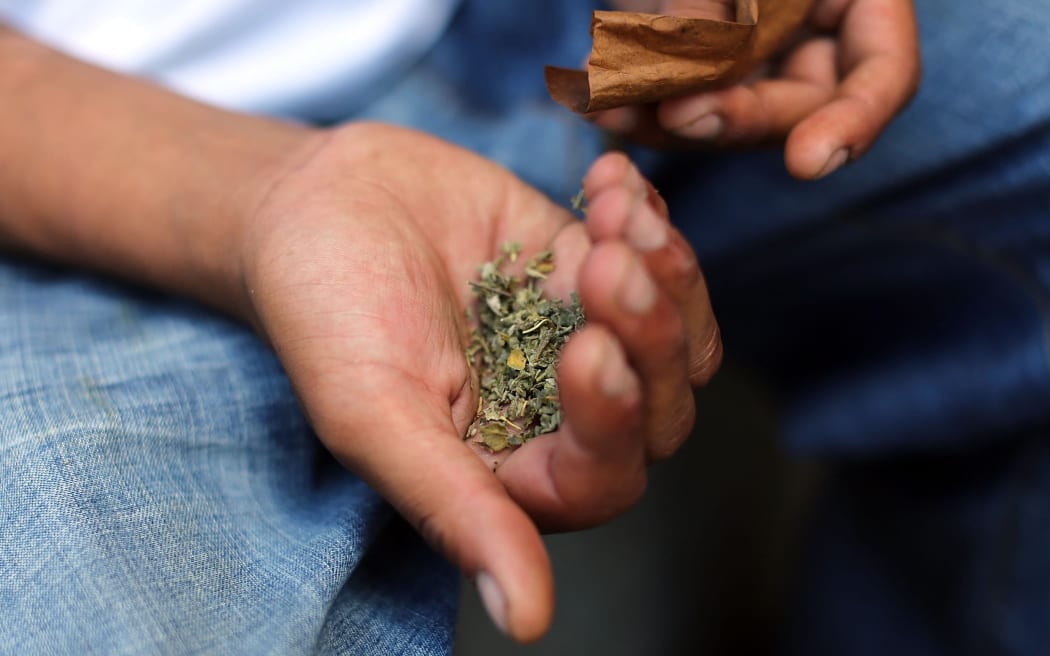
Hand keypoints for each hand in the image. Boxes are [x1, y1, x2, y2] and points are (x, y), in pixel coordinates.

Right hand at [240, 124, 721, 641]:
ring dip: (665, 272)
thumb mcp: (373, 414)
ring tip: (614, 214)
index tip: (585, 347)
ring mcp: (583, 333)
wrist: (313, 203)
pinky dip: (647, 216)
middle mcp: (559, 412)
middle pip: (661, 405)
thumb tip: (529, 622)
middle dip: (648, 333)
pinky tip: (607, 180)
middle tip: (605, 264)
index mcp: (510, 469)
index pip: (600, 479)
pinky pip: (655, 254)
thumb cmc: (324, 314)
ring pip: (678, 332)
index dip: (612, 420)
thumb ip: (453, 508)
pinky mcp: (588, 264)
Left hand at [599, 0, 920, 179]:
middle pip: (794, 108)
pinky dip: (637, 101)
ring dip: (664, 120)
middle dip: (730, 117)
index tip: (804, 163)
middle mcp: (818, 39)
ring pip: (725, 115)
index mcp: (863, 2)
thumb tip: (690, 81)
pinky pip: (676, 97)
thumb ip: (726, 9)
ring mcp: (760, 59)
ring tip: (610, 106)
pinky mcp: (702, 69)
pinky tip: (593, 97)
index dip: (851, 125)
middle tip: (674, 113)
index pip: (885, 78)